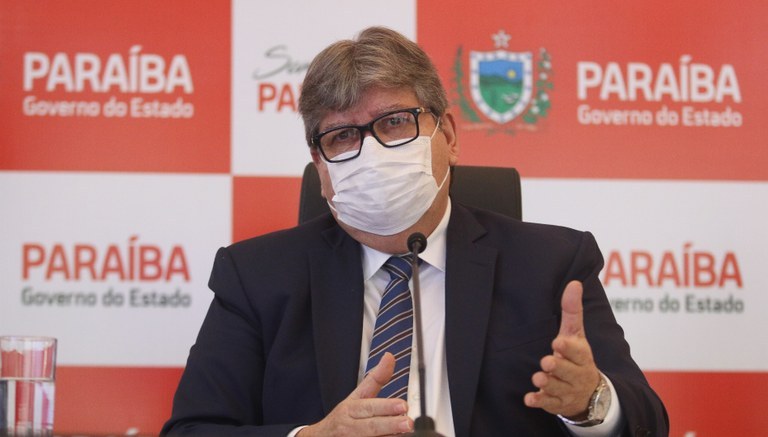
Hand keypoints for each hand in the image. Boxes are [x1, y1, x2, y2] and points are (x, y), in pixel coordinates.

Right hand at [298, 352, 413, 435]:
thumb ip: (375, 379)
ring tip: (404, 432)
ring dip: (388, 436)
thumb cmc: (344, 417)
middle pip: (371, 425)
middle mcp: (349, 425)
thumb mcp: (356, 396)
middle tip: (407, 422)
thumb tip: (389, 357)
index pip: (369, 406)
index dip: (385, 406)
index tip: (402, 405)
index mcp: (350, 408)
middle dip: (390, 424)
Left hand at [523, 280, 600, 417]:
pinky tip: (530, 399)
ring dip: (547, 384)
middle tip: (547, 362)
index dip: (568, 348)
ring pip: (557, 388)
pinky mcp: (557, 403)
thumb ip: (572, 310)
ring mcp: (567, 390)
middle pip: (568, 371)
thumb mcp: (576, 334)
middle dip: (558, 367)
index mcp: (582, 356)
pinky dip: (539, 401)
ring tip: (538, 378)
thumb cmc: (577, 357)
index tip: (558, 343)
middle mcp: (577, 374)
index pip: (577, 352)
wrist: (590, 393)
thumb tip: (574, 283)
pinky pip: (548, 404)